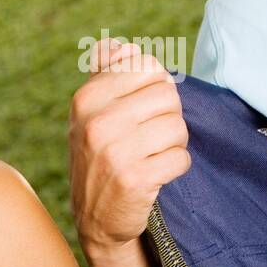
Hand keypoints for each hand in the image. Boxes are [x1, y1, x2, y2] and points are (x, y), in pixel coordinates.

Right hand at [68, 38, 190, 263]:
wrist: (95, 220)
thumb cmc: (99, 157)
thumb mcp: (91, 114)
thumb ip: (106, 74)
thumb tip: (118, 45)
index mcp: (86, 98)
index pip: (148, 66)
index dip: (156, 87)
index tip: (143, 109)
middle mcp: (96, 122)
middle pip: (167, 95)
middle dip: (168, 116)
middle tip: (151, 137)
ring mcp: (114, 151)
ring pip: (177, 127)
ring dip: (173, 144)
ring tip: (152, 156)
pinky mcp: (135, 180)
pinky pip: (181, 158)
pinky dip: (175, 167)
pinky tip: (156, 175)